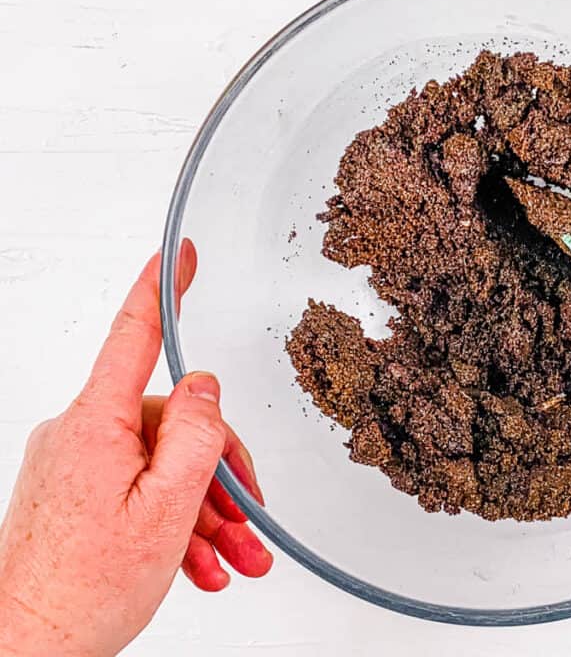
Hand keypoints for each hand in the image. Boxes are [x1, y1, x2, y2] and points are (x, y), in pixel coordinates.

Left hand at [0, 243, 272, 656]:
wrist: (26, 649)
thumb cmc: (83, 590)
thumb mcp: (166, 509)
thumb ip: (195, 435)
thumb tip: (203, 384)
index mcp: (97, 424)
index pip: (134, 336)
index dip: (161, 287)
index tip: (180, 251)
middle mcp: (81, 433)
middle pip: (172, 423)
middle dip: (218, 472)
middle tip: (248, 520)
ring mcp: (77, 464)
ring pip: (161, 464)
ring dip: (204, 511)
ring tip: (234, 558)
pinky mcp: (75, 491)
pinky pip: (139, 488)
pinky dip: (175, 522)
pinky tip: (202, 562)